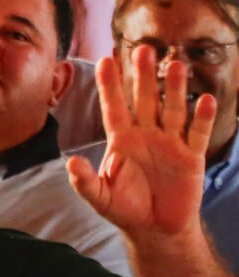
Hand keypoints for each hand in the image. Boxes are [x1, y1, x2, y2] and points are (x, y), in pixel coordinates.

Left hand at [66, 46, 213, 241]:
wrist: (156, 229)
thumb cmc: (125, 209)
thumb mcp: (100, 197)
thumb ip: (84, 181)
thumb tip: (70, 161)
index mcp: (122, 140)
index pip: (114, 107)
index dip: (109, 85)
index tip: (105, 59)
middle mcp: (146, 135)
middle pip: (144, 100)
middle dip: (142, 76)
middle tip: (143, 48)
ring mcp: (170, 143)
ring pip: (172, 110)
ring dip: (174, 88)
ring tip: (174, 64)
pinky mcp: (191, 157)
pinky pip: (197, 133)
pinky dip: (202, 117)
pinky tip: (206, 99)